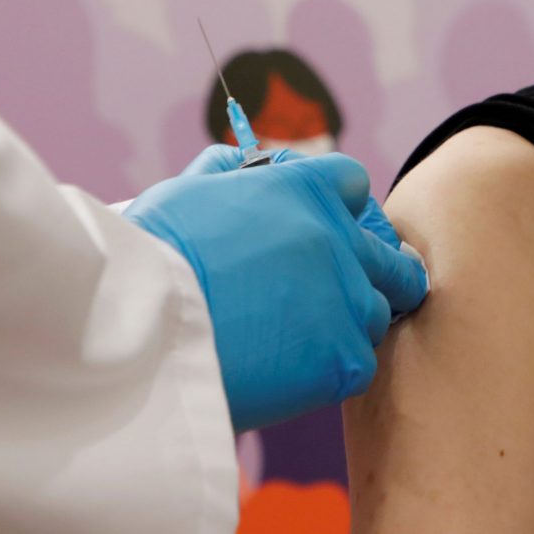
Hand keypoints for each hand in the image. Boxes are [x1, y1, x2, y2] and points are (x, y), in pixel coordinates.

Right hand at [125, 145, 429, 430]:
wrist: (142, 326)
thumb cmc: (153, 254)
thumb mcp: (190, 189)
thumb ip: (229, 171)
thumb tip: (243, 164)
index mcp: (306, 189)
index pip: (353, 184)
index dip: (341, 206)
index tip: (327, 229)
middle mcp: (339, 239)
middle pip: (390, 258)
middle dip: (376, 272)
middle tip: (343, 292)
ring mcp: (347, 300)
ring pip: (373, 313)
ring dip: (344, 322)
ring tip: (295, 339)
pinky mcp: (343, 359)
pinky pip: (357, 363)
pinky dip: (328, 368)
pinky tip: (287, 369)